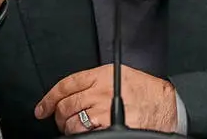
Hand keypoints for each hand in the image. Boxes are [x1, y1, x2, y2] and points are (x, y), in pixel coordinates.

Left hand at [35, 64, 178, 133]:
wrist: (164, 104)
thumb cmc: (145, 91)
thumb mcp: (120, 74)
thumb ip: (96, 80)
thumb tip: (73, 91)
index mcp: (102, 74)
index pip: (67, 84)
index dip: (50, 98)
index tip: (43, 107)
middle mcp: (101, 90)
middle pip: (66, 104)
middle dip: (59, 115)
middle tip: (61, 120)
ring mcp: (104, 109)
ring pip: (72, 121)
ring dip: (69, 127)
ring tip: (74, 128)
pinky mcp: (109, 125)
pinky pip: (84, 133)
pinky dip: (81, 134)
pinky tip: (86, 132)